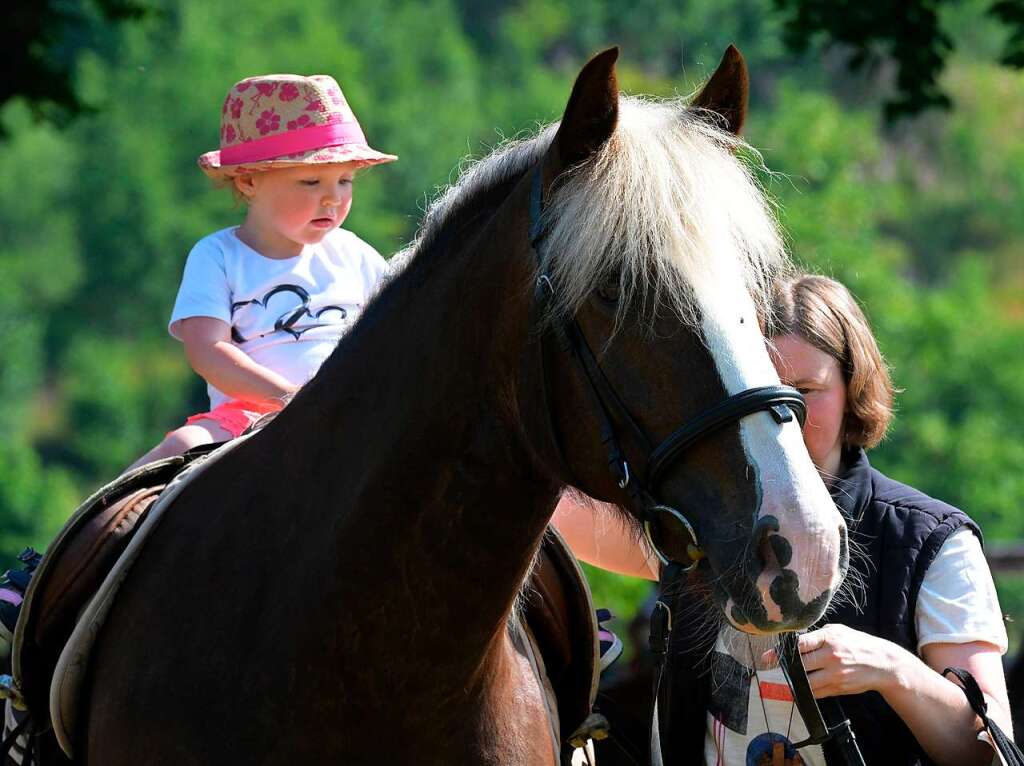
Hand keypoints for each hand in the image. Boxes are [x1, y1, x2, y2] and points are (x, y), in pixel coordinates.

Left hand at [762, 624, 910, 698]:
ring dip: (794, 681)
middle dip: (785, 666)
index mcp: (829, 638)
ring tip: (788, 677)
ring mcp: (835, 674)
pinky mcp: (839, 688)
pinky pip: (816, 693)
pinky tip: (801, 687)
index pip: (800, 644)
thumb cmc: (858, 643)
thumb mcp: (839, 631)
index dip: (782, 651)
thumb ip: (818, 635)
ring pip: (806, 682)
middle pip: (800, 665)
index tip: (768, 656)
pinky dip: (807, 691)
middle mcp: (831, 656)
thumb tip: (796, 640)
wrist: (883, 664)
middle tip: (772, 665)